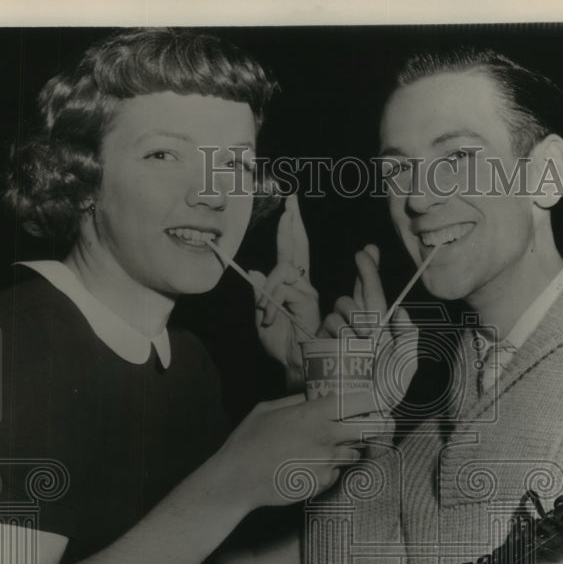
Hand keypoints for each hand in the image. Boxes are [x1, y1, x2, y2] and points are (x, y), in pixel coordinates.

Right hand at [215, 391, 390, 509]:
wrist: (238, 479)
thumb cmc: (248, 441)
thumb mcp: (268, 409)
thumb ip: (296, 401)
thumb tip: (314, 394)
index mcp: (314, 414)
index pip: (359, 402)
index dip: (372, 401)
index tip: (375, 401)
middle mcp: (326, 437)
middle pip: (370, 430)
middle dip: (376, 427)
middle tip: (374, 426)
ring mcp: (327, 462)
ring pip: (355, 453)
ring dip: (348, 449)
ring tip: (325, 448)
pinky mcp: (323, 482)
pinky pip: (337, 472)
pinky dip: (330, 469)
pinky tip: (309, 466)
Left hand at [249, 195, 319, 387]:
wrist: (293, 363)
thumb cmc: (280, 344)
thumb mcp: (262, 317)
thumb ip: (260, 295)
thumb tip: (254, 272)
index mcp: (291, 286)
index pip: (291, 251)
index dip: (289, 229)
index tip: (289, 207)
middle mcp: (303, 284)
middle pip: (297, 247)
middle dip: (293, 222)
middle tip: (291, 200)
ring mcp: (307, 290)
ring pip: (281, 270)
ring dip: (268, 291)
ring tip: (265, 314)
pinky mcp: (308, 299)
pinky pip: (282, 288)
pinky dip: (271, 302)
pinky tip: (270, 319)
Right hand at [321, 245, 418, 414]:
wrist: (361, 413)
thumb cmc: (384, 392)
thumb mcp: (404, 365)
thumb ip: (408, 338)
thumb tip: (400, 311)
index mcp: (375, 327)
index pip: (371, 293)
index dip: (369, 270)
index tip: (367, 250)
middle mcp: (354, 326)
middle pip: (355, 294)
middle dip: (364, 281)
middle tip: (368, 285)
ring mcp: (336, 334)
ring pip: (342, 306)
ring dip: (356, 318)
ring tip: (366, 340)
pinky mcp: (320, 343)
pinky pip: (330, 323)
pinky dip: (341, 329)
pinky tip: (348, 343)